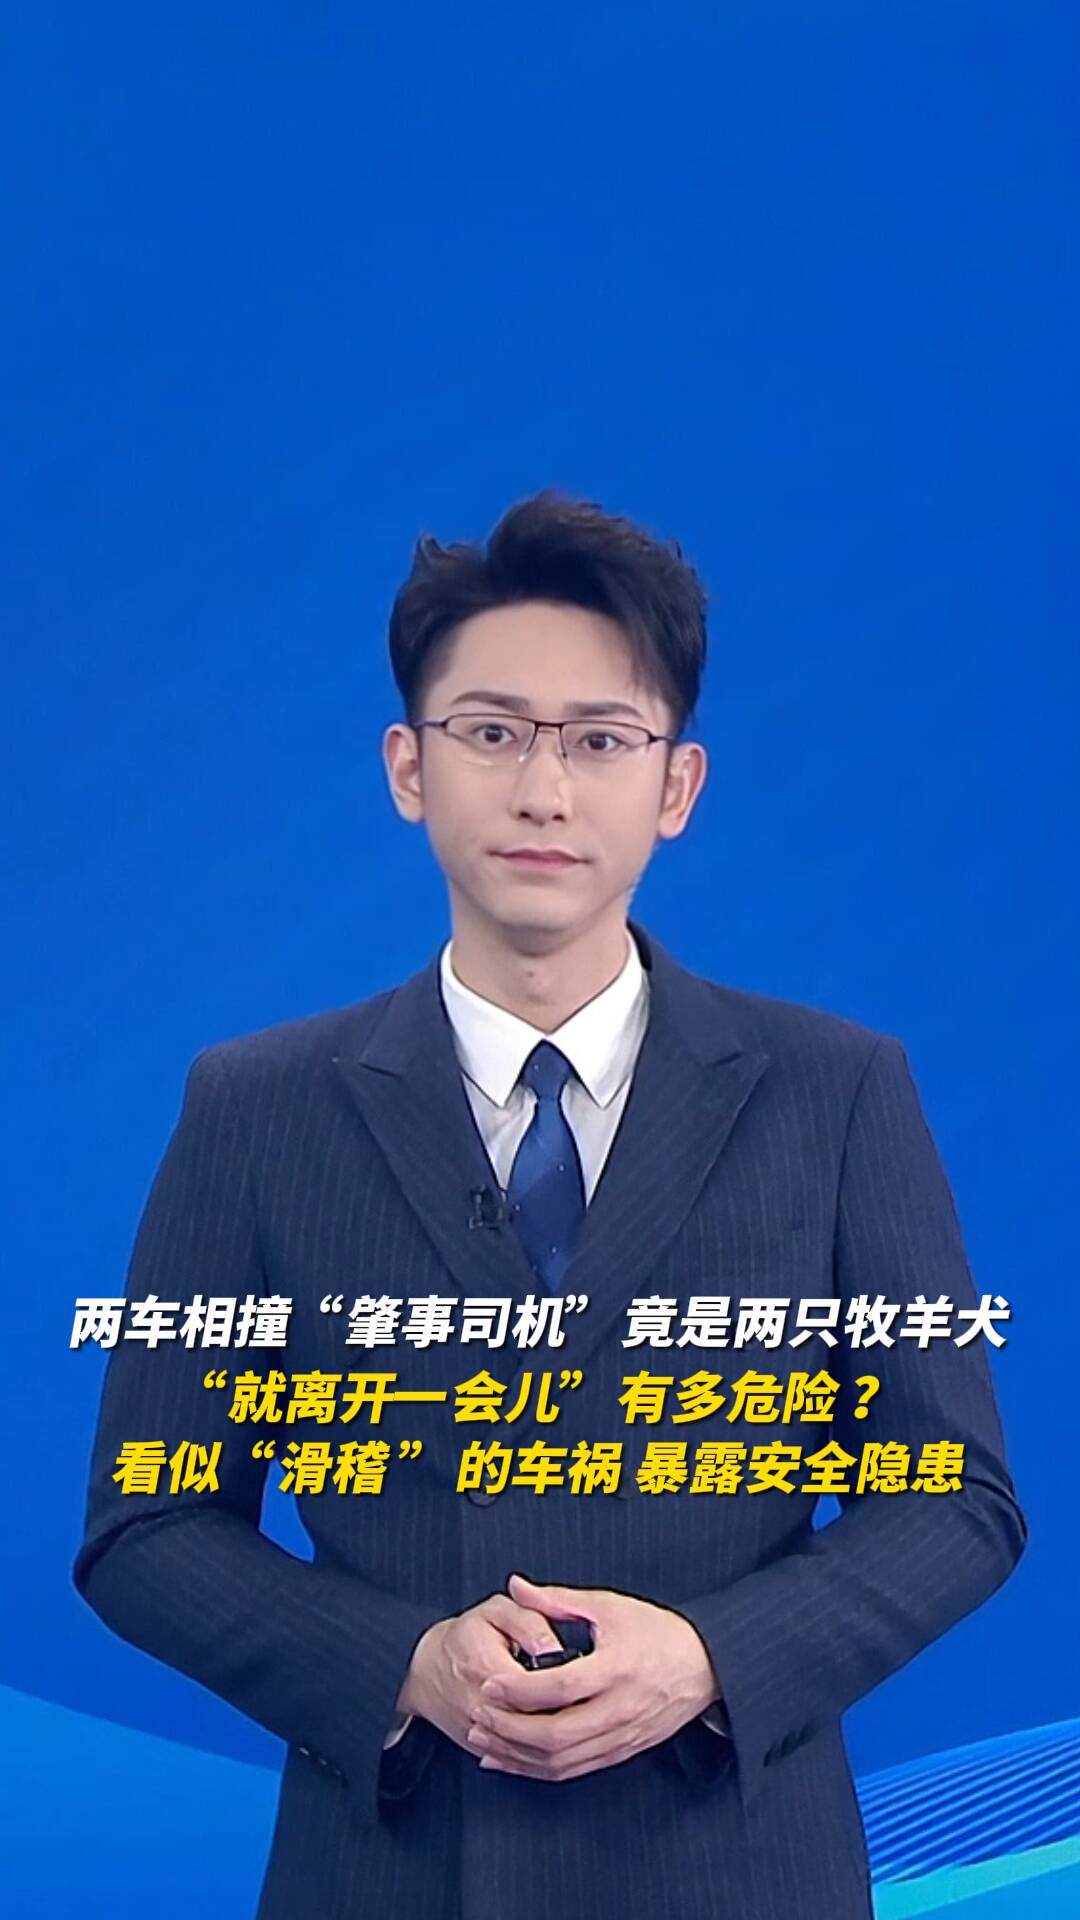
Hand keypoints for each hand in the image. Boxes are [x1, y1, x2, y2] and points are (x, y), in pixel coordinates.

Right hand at [395, 1592, 565, 1755]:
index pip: (542, 1686)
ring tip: (575, 1708)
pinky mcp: (487, 1752)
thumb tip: (554, 1646)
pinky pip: (524, 1762)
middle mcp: (483, 1709)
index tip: (580, 1665)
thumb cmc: (466, 1637)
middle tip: (582, 1688)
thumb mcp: (496, 1612)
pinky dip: (547, 1751)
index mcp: (487, 1668)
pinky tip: (561, 1733)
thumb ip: (528, 1621)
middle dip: (572, 1708)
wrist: (429, 1671)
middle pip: (543, 1721)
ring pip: (536, 1748)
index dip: (569, 1679)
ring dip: (563, 1734)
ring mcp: (483, 1736)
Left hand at [464, 1572, 721, 1781]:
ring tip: (485, 1740)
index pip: (560, 1688)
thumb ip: (558, 1599)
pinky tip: (513, 1760)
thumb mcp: (609, 1606)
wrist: (706, 1666)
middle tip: (479, 1714)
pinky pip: (574, 1770)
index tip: (490, 1682)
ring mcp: (621, 1736)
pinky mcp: (621, 1752)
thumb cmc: (657, 1632)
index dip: (520, 1689)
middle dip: (510, 1729)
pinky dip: (538, 1770)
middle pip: (556, 1734)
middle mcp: (619, 1709)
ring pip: (562, 1760)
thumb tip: (516, 1585)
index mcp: (616, 1668)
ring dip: (519, 1755)